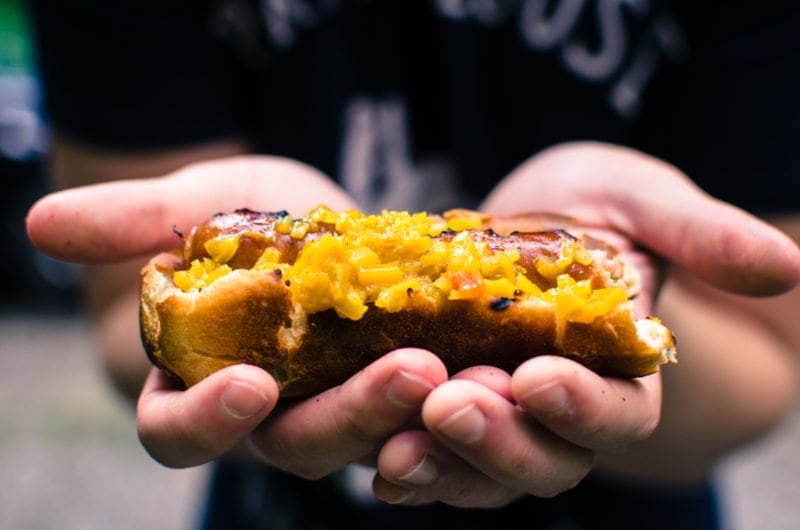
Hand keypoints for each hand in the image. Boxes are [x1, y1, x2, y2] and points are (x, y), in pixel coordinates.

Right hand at [26, 156, 450, 474]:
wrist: (314, 226)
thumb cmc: (239, 222)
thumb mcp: (194, 205)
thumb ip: (129, 222)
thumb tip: (39, 223)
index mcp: (198, 387)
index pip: (182, 433)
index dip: (207, 420)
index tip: (248, 385)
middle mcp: (267, 419)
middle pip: (298, 445)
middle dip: (350, 414)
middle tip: (408, 370)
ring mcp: (335, 410)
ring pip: (368, 439)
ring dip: (412, 413)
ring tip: (457, 367)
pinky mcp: (392, 393)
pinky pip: (421, 416)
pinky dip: (453, 402)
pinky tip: (493, 370)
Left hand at [370, 141, 799, 505]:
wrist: (526, 214)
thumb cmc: (593, 204)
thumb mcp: (642, 201)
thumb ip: (701, 235)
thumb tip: (785, 263)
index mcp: (621, 372)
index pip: (617, 413)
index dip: (581, 405)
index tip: (537, 377)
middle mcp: (563, 411)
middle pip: (545, 458)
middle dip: (499, 440)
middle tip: (449, 403)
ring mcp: (504, 417)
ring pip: (482, 469)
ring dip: (443, 464)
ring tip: (395, 448)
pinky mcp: (449, 405)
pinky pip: (432, 451)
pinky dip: (408, 460)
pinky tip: (376, 456)